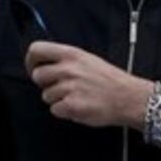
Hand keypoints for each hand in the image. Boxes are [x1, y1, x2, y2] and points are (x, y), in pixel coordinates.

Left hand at [26, 41, 150, 128]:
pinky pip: (55, 110)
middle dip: (46, 84)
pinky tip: (79, 106)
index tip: (34, 68)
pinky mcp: (71, 106)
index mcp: (72, 54)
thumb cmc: (111, 80)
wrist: (129, 98)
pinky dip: (65, 111)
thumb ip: (66, 60)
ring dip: (58, 99)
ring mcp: (69, 87)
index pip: (36, 49)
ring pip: (46, 96)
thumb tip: (46, 64)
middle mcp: (69, 69)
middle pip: (37, 76)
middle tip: (60, 87)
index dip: (30, 61)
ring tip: (76, 96)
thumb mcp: (88, 59)